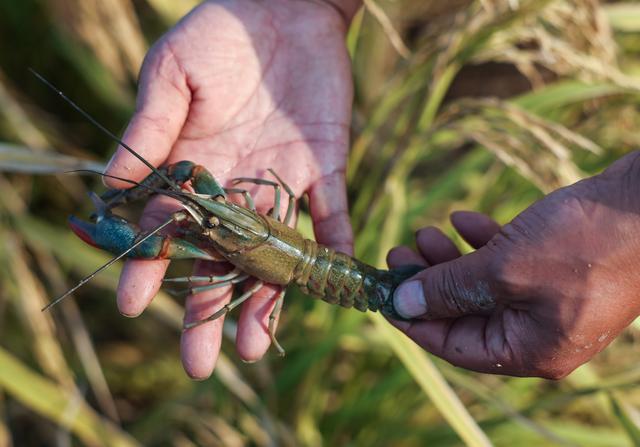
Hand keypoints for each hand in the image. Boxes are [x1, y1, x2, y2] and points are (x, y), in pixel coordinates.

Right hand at [104, 0, 356, 377]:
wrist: (283, 7)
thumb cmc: (217, 34)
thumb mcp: (170, 77)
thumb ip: (148, 133)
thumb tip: (109, 193)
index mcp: (193, 167)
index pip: (170, 229)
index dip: (151, 266)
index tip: (135, 305)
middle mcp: (236, 186)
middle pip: (222, 259)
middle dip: (209, 308)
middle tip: (201, 362)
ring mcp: (282, 179)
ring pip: (275, 251)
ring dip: (267, 298)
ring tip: (254, 348)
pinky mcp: (326, 165)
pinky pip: (332, 211)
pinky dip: (334, 244)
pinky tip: (330, 281)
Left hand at [388, 152, 639, 377]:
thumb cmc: (583, 244)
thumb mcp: (503, 270)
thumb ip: (449, 288)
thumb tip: (402, 303)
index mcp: (530, 350)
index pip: (454, 346)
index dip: (413, 320)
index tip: (382, 295)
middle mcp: (539, 332)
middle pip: (464, 314)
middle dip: (428, 282)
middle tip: (397, 252)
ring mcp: (549, 300)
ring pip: (481, 285)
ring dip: (450, 260)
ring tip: (423, 231)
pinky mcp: (556, 269)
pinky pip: (505, 264)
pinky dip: (482, 243)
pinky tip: (464, 219)